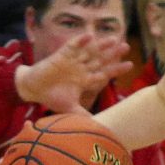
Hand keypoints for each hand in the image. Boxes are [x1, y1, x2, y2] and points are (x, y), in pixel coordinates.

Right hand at [15, 32, 131, 112]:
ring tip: (113, 39)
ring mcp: (72, 61)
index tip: (130, 65)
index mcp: (85, 80)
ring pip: (89, 51)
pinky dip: (79, 41)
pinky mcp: (60, 56)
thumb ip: (84, 116)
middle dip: (113, 53)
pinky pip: (72, 46)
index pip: (104, 73)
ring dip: (101, 45)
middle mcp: (81, 69)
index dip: (117, 69)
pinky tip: (89, 36)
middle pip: (100, 59)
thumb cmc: (52, 98)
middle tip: (126, 47)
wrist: (33, 90)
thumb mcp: (71, 109)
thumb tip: (99, 129)